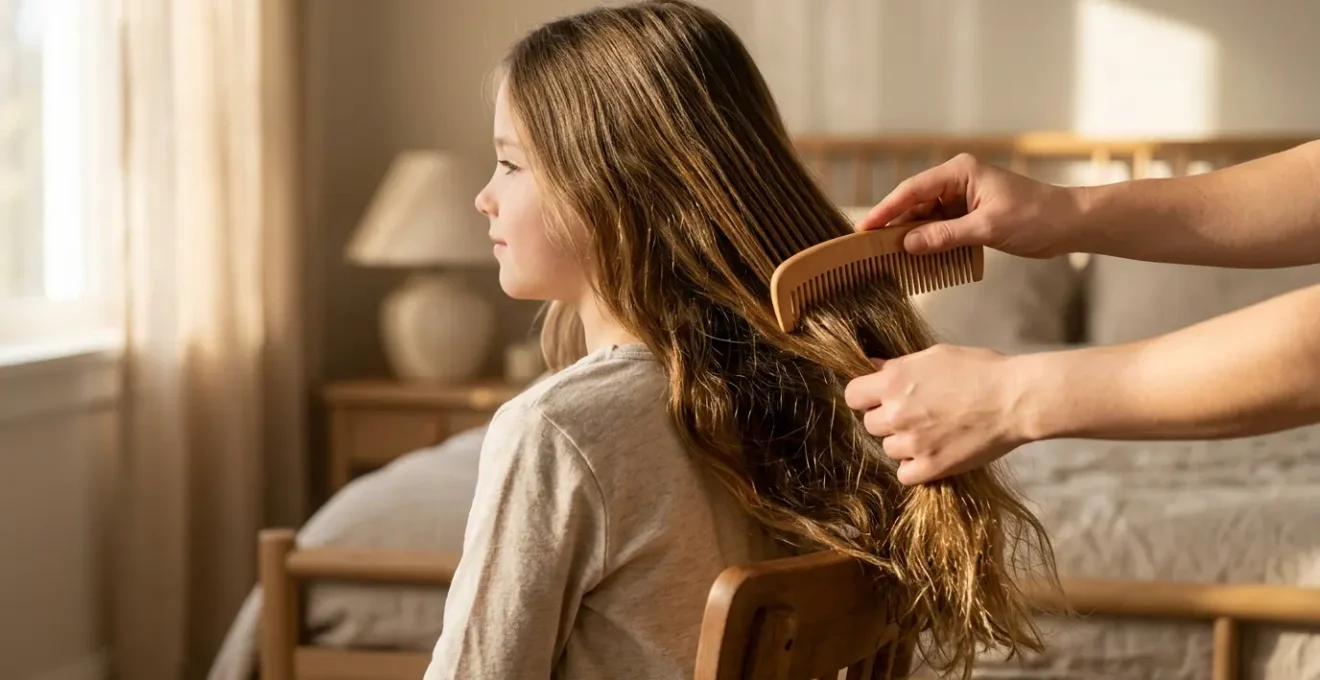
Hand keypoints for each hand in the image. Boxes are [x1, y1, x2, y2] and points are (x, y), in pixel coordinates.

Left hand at [843, 344, 1030, 484]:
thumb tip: (874, 367)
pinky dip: (915, 467)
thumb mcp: (936, 355)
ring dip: (903, 443)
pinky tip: (932, 454)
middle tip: (915, 415)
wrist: (1015, 399)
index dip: (865, 397)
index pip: (853, 395)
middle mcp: (897, 413)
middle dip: (887, 420)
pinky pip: (904, 474)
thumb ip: (900, 365)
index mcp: (894, 381)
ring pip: (888, 449)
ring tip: (931, 432)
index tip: (879, 399)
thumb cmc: (980, 370)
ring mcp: (912, 442)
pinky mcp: (931, 467)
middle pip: (870, 424)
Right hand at [853, 153, 1083, 258]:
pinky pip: (941, 228)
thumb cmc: (1035, 217)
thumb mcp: (987, 228)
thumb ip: (945, 236)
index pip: (913, 190)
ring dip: (912, 237)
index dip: (886, 210)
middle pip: (915, 204)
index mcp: (960, 172)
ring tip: (889, 257)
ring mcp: (963, 198)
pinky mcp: (970, 215)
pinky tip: (917, 259)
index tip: (865, 229)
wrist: (1069, 224)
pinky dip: (930, 243)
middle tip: (870, 247)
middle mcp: (958, 181)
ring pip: (926, 218)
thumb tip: (908, 244)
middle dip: (895, 226)